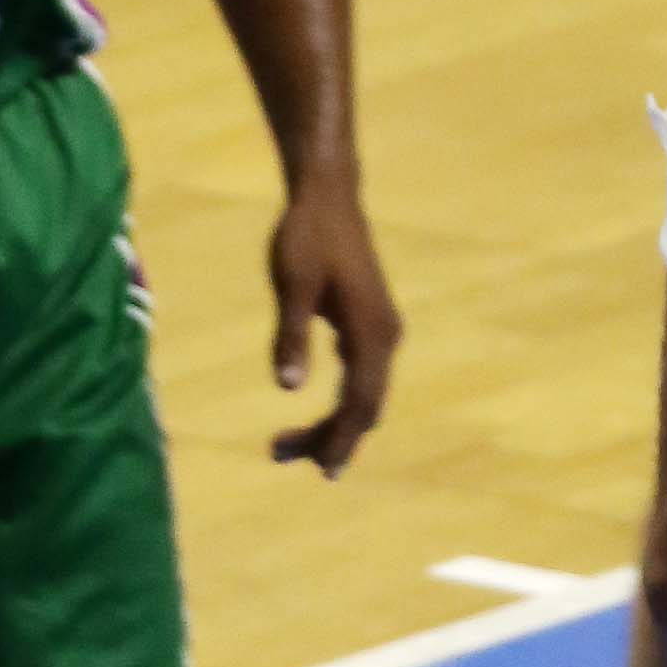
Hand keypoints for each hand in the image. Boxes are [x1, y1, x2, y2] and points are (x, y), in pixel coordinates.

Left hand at [268, 175, 400, 477]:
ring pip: (364, 392)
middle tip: (281, 454)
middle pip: (365, 405)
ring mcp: (380, 328)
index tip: (322, 470)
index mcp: (370, 331)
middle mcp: (384, 335)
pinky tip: (312, 407)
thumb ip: (291, 336)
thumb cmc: (306, 236)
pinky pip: (360, 375)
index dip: (341, 439)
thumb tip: (289, 388)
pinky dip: (340, 399)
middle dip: (331, 437)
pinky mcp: (368, 321)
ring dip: (332, 421)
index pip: (360, 402)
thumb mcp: (292, 285)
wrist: (328, 195)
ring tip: (287, 443)